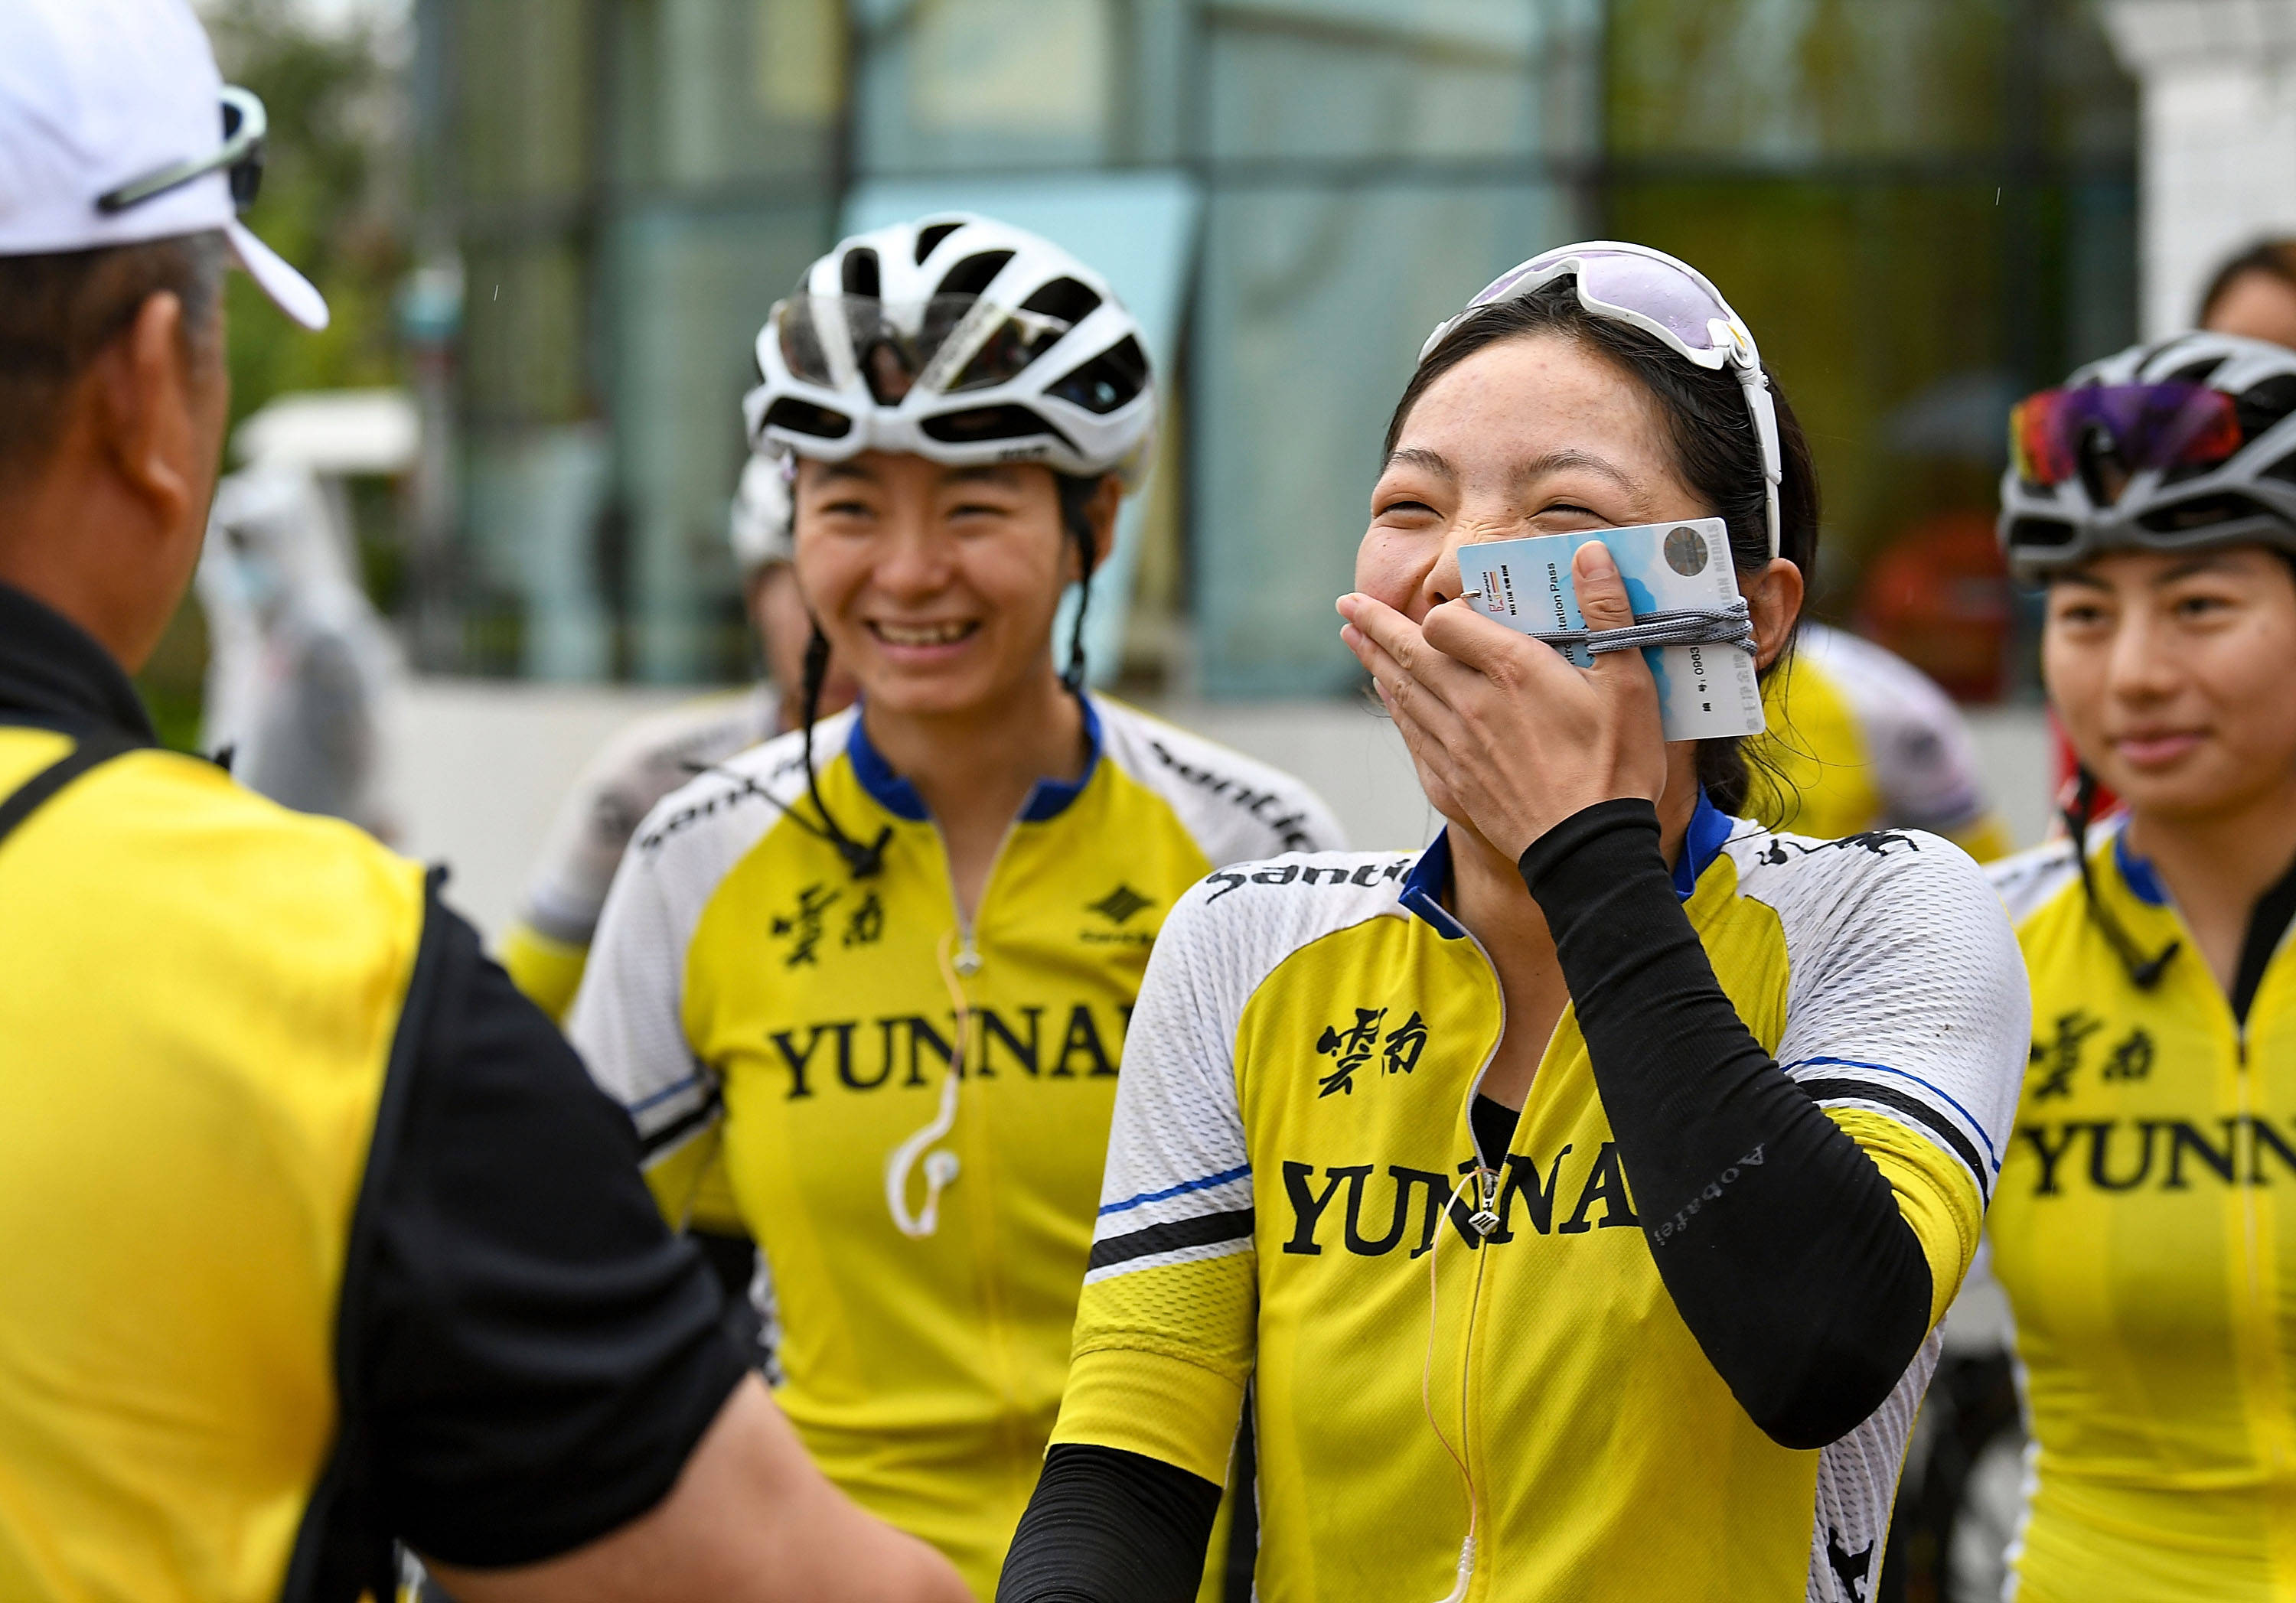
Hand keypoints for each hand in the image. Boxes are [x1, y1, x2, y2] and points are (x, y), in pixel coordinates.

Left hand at [1337, 539, 1668, 859]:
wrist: (1590, 854)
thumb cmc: (1617, 767)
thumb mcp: (1631, 684)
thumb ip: (1608, 613)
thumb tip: (1589, 554)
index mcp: (1512, 671)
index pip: (1448, 623)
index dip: (1447, 611)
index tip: (1456, 608)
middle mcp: (1471, 703)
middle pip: (1409, 653)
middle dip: (1375, 624)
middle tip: (1346, 603)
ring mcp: (1456, 745)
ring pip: (1402, 692)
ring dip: (1373, 660)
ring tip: (1351, 637)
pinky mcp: (1453, 781)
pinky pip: (1411, 734)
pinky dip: (1394, 707)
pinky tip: (1386, 695)